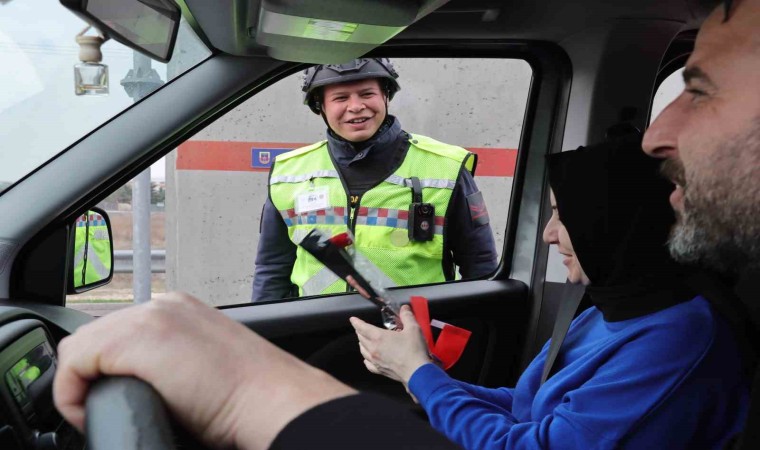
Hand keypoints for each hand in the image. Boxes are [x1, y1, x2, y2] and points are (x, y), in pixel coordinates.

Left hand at [53, 292, 354, 449]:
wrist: (274, 399)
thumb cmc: (252, 397)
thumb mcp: (205, 368)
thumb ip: (175, 364)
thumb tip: (151, 387)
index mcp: (182, 310)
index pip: (119, 332)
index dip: (108, 368)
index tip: (116, 396)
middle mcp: (165, 306)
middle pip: (98, 335)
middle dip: (93, 374)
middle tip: (107, 408)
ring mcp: (151, 318)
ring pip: (82, 347)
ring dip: (82, 383)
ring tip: (100, 412)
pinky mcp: (137, 339)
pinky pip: (74, 363)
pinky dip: (72, 393)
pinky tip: (92, 413)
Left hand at [349, 305, 431, 384]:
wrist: (417, 373)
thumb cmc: (414, 349)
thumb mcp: (413, 329)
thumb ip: (407, 317)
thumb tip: (404, 308)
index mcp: (379, 337)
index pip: (362, 328)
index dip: (356, 322)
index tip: (352, 319)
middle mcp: (373, 349)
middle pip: (361, 338)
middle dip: (360, 331)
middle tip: (361, 328)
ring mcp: (375, 361)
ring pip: (363, 350)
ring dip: (361, 343)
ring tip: (363, 340)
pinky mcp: (379, 370)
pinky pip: (368, 363)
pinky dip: (366, 358)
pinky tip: (367, 358)